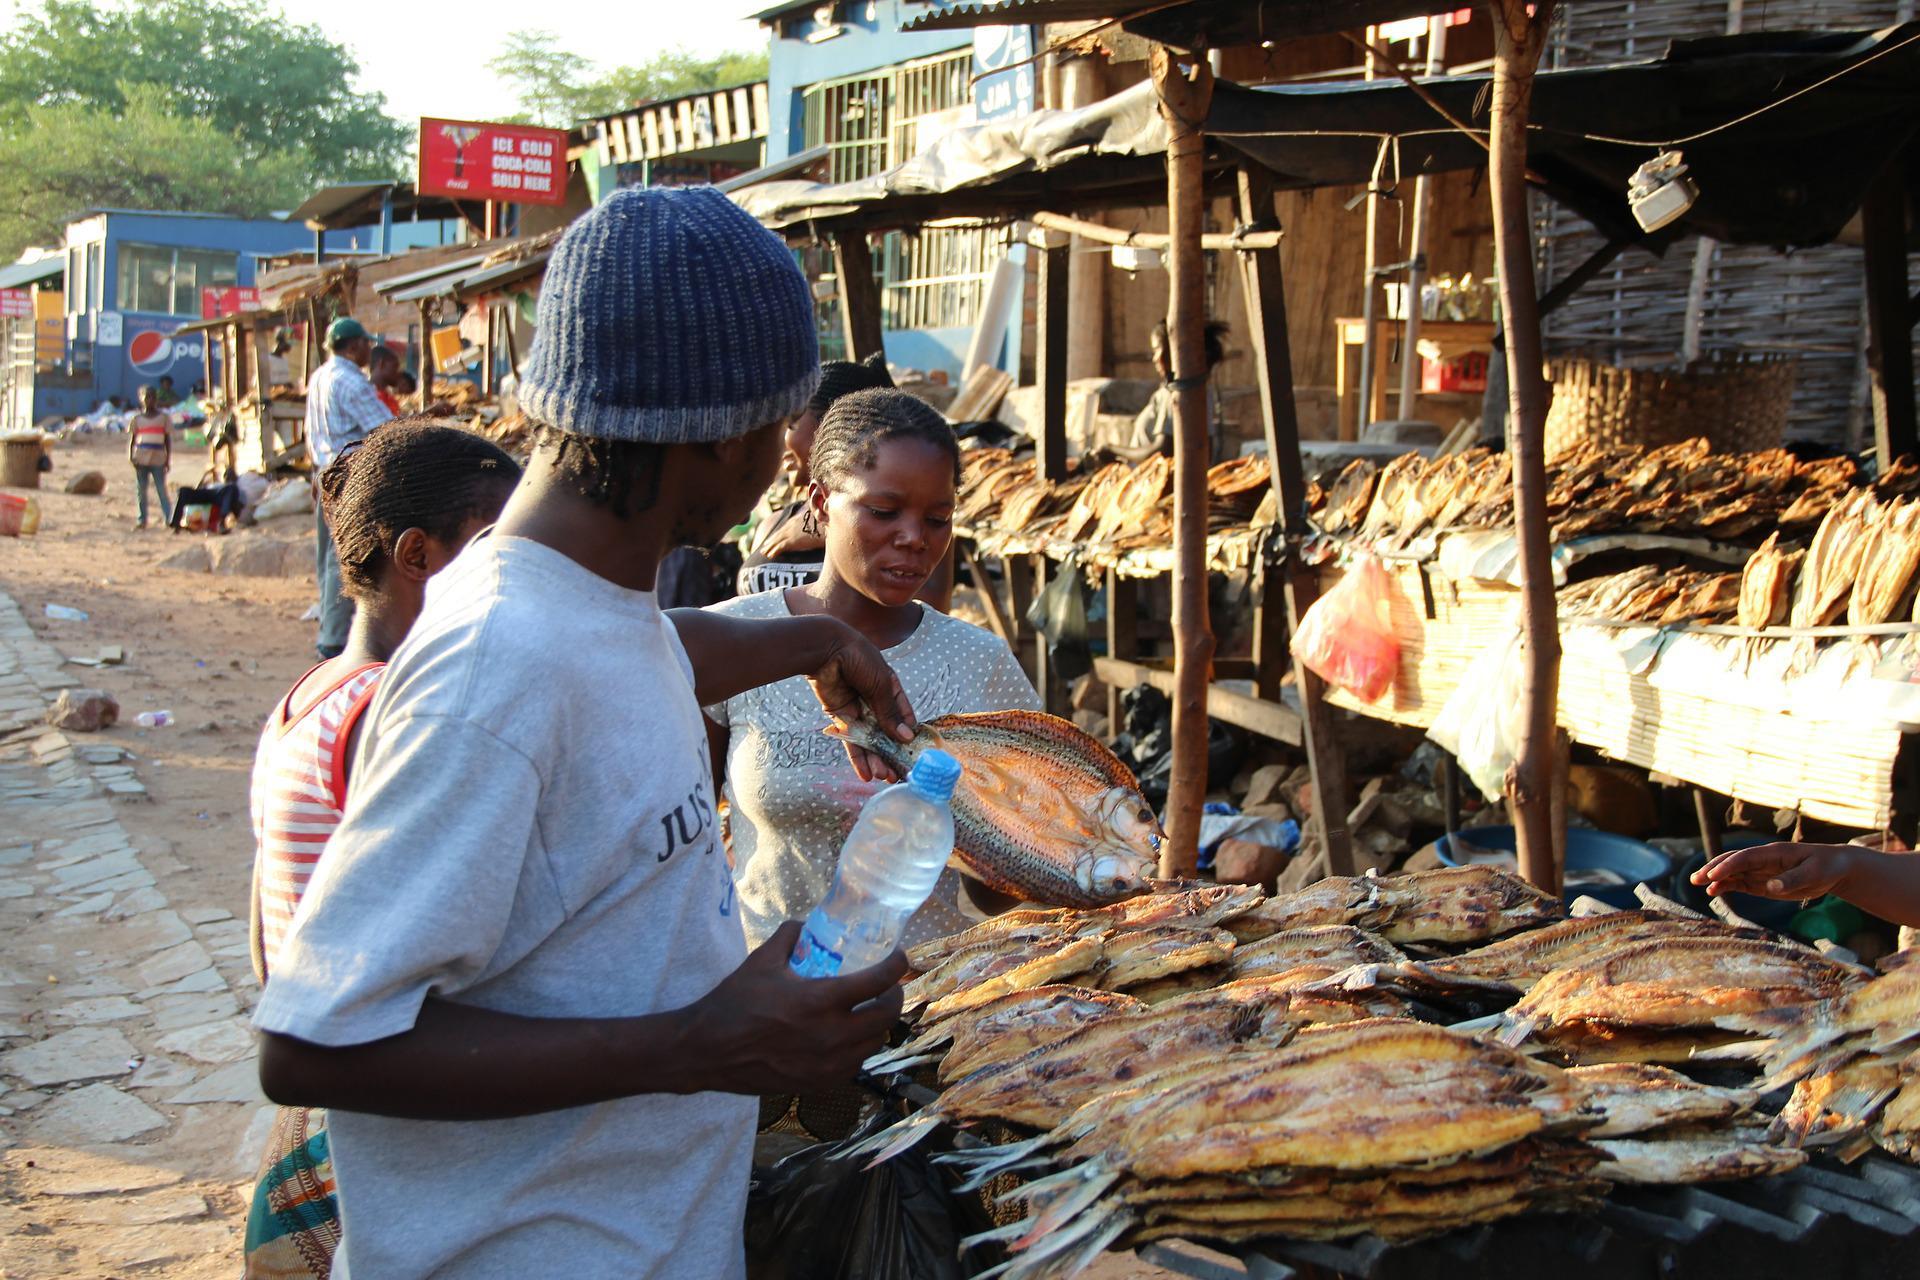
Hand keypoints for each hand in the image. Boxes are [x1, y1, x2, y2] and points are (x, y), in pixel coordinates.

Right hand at [682, 922, 906, 1095]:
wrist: (708, 1050)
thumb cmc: (734, 1002)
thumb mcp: (762, 960)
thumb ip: (789, 936)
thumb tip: (806, 924)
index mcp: (820, 1001)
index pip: (878, 981)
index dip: (896, 965)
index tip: (899, 957)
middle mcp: (831, 1036)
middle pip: (887, 1016)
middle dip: (895, 996)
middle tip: (889, 986)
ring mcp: (827, 1065)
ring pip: (874, 1044)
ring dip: (878, 1025)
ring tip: (869, 1011)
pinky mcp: (818, 1083)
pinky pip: (854, 1066)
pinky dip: (858, 1049)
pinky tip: (848, 1038)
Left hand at [807, 623, 915, 782]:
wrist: (825, 649)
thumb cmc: (858, 658)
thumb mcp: (881, 685)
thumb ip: (890, 713)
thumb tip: (906, 737)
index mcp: (890, 687)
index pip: (903, 715)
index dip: (908, 734)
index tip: (914, 754)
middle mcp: (874, 700)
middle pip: (886, 732)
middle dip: (891, 752)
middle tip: (898, 773)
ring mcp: (857, 708)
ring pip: (869, 740)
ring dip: (876, 759)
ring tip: (883, 777)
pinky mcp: (840, 716)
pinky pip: (851, 740)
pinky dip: (857, 757)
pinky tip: (865, 774)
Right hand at [1691, 842, 1854, 901]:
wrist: (1835, 868)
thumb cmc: (1826, 867)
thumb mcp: (1814, 873)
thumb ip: (1792, 880)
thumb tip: (1771, 887)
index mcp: (1773, 853)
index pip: (1745, 857)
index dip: (1728, 866)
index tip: (1713, 875)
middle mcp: (1763, 860)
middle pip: (1732, 861)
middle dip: (1713, 868)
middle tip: (1696, 879)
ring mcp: (1761, 871)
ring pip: (1732, 872)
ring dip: (1715, 877)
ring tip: (1697, 884)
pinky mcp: (1763, 882)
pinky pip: (1740, 883)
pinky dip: (1726, 886)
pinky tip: (1714, 892)